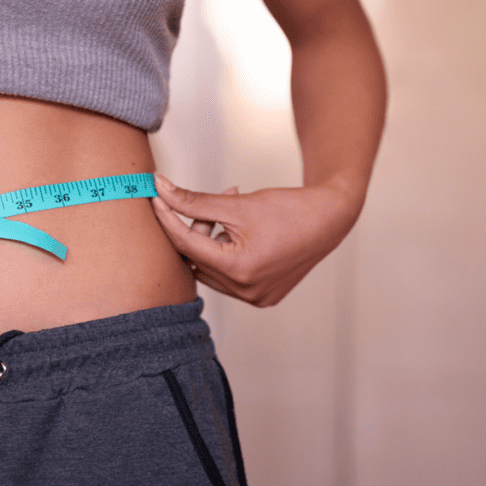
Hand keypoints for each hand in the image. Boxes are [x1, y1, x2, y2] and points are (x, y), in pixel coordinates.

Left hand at [151, 174, 361, 306]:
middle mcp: (245, 291)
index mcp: (238, 269)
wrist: (330, 219)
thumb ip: (195, 200)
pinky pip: (228, 277)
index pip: (187, 244)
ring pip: (210, 269)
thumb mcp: (238, 203)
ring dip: (210, 242)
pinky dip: (226, 254)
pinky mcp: (262, 296)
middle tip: (209, 204)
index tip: (155, 197)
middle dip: (195, 229)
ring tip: (231, 216)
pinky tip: (240, 234)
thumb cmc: (289, 209)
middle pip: (197, 259)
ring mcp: (255, 297)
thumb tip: (161, 188)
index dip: (167, 218)